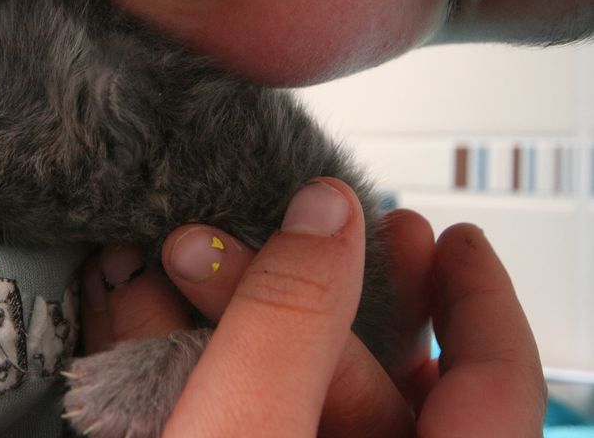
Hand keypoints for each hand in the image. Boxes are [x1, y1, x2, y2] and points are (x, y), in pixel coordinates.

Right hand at [79, 178, 545, 436]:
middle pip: (359, 376)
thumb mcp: (238, 436)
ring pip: (279, 389)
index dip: (481, 304)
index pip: (496, 392)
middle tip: (251, 227)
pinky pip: (224, 411)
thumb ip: (285, 325)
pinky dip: (181, 362)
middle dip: (284, 290)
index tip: (453, 232)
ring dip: (213, 318)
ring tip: (164, 252)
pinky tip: (129, 308)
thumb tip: (327, 211)